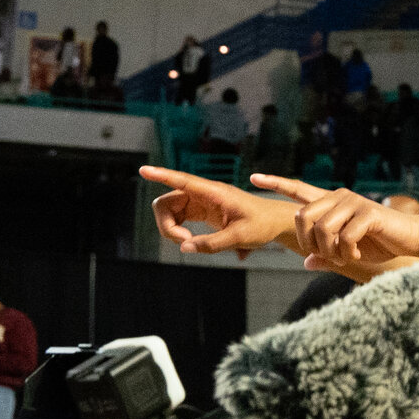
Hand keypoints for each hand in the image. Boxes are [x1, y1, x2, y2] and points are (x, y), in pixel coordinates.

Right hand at [142, 164, 301, 258]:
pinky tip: (190, 241)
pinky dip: (178, 231)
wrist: (275, 222)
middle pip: (167, 201)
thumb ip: (212, 244)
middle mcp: (204, 194)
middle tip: (183, 241)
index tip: (144, 169)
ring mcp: (201, 202)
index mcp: (214, 193)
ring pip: (171, 211)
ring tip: (189, 243)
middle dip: (166, 223)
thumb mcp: (240, 236)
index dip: (161, 175)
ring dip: (171, 229)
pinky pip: (180, 218)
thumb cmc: (262, 225)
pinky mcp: (202, 211)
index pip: (183, 181)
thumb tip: (186, 248)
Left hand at [258, 175, 418, 270]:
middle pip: (303, 217)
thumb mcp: (348, 251)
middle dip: (309, 243)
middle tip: (326, 257)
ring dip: (329, 251)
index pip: (298, 189)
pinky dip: (347, 253)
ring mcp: (353, 203)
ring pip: (322, 229)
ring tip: (345, 258)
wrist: (411, 239)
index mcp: (331, 203)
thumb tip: (306, 263)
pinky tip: (357, 256)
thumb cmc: (379, 243)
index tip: (254, 177)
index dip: (276, 183)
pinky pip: (344, 236)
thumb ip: (326, 255)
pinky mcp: (367, 213)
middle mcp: (339, 197)